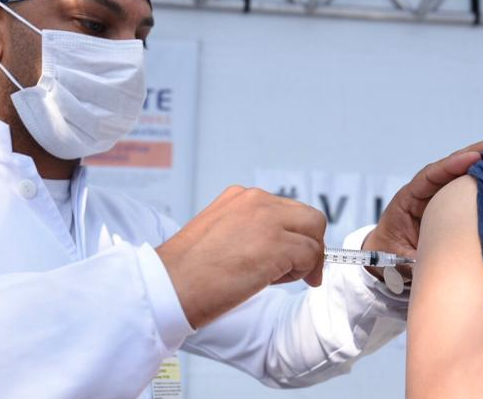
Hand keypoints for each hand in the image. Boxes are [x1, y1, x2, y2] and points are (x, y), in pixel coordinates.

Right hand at [156, 186, 326, 327]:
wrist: (169, 286)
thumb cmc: (188, 270)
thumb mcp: (220, 234)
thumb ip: (251, 231)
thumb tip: (281, 248)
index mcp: (241, 197)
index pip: (287, 210)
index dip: (294, 235)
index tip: (291, 257)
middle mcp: (257, 201)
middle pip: (309, 217)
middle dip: (310, 244)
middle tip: (301, 271)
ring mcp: (269, 220)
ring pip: (314, 234)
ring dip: (305, 261)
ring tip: (277, 279)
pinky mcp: (277, 244)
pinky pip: (310, 256)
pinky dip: (301, 273)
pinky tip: (273, 282)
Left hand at [362, 132, 482, 280]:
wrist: (383, 257)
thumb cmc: (387, 254)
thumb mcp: (394, 258)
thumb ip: (409, 260)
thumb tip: (429, 263)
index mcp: (407, 199)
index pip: (431, 176)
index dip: (453, 165)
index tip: (475, 158)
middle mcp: (425, 191)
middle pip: (452, 166)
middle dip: (478, 151)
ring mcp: (439, 195)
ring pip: (463, 173)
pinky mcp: (451, 204)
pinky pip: (469, 188)